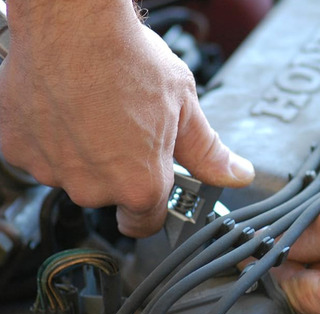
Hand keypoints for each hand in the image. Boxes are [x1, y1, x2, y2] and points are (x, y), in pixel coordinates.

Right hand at [0, 1, 253, 236]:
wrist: (72, 24)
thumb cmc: (126, 60)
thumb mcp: (184, 107)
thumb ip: (208, 151)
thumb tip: (236, 174)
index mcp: (139, 185)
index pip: (147, 223)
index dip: (154, 210)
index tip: (155, 196)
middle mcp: (93, 188)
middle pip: (110, 195)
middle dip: (120, 170)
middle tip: (126, 130)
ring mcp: (51, 171)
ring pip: (74, 175)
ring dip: (84, 154)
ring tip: (96, 112)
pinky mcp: (17, 150)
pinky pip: (40, 155)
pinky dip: (51, 138)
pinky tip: (66, 109)